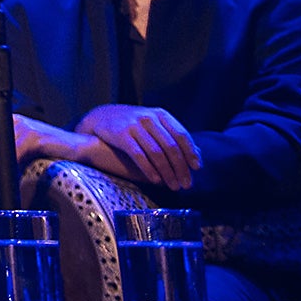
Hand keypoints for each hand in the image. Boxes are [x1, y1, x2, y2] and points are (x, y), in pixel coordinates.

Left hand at [0, 114, 80, 192]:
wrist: (79, 147)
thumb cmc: (54, 149)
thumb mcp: (28, 148)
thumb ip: (13, 152)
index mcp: (13, 123)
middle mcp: (17, 122)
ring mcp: (26, 128)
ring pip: (1, 150)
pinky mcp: (36, 137)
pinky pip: (16, 152)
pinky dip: (9, 166)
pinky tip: (7, 177)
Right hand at [75, 105, 201, 190]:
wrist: (101, 116)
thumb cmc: (134, 125)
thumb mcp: (154, 124)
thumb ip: (173, 136)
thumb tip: (198, 155)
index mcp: (160, 115)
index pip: (182, 135)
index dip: (191, 153)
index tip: (196, 168)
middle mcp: (148, 118)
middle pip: (171, 147)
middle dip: (181, 168)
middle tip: (186, 184)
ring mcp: (133, 125)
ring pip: (157, 153)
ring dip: (167, 172)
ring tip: (173, 186)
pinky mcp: (120, 134)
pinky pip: (139, 155)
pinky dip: (149, 169)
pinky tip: (156, 180)